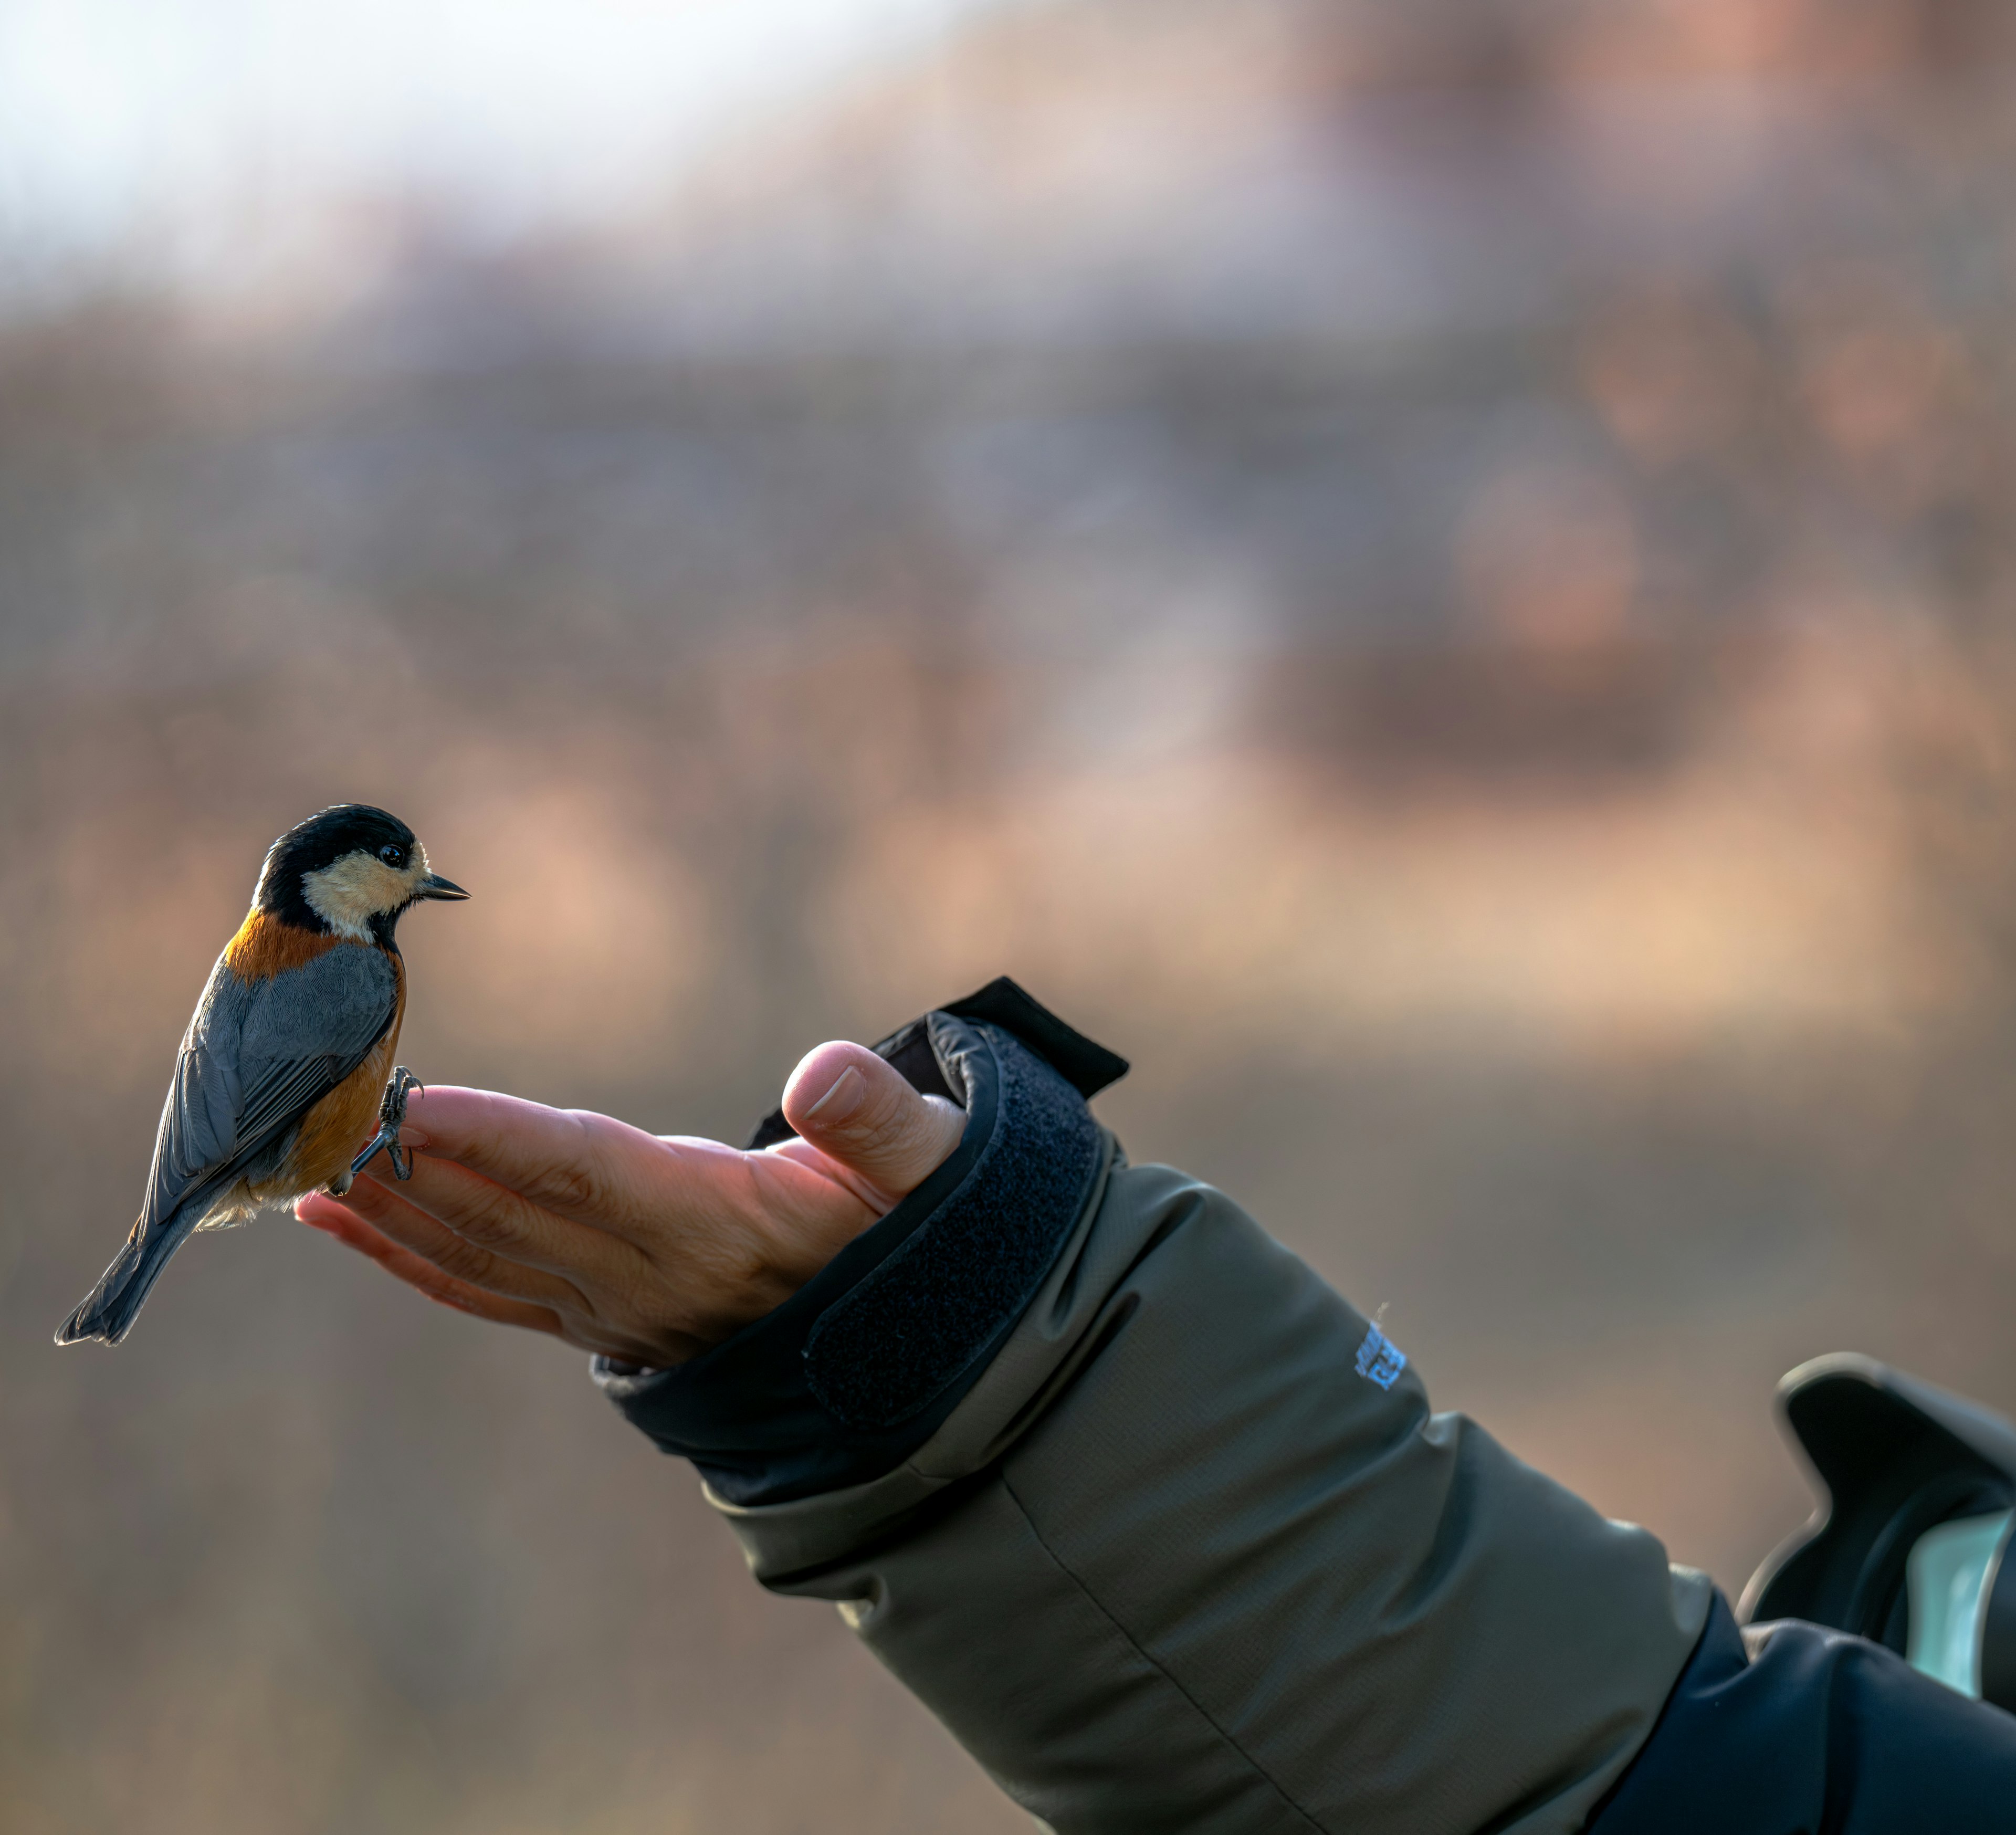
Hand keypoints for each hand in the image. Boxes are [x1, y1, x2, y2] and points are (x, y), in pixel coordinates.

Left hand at [295, 1043, 966, 1365]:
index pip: (591, 1174)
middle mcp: (654, 1279)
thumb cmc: (922, 1226)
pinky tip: (343, 1218)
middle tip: (319, 1104)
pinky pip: (487, 1291)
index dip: (501, 1140)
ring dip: (390, 1209)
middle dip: (410, 1163)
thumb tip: (825, 1072)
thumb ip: (880, 1122)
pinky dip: (408, 1257)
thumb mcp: (931, 1166)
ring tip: (303, 1158)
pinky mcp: (600, 1321)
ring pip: (481, 1259)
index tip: (413, 1102)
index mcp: (723, 1226)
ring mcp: (618, 1311)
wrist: (918, 1340)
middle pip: (509, 1216)